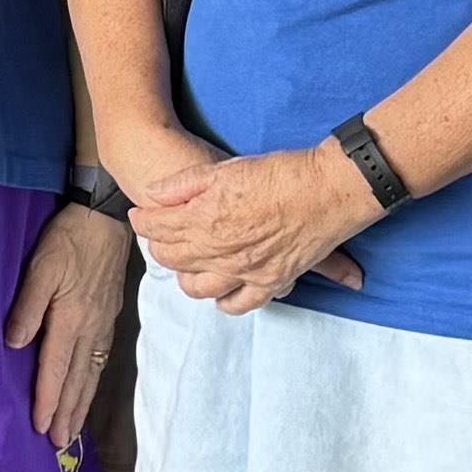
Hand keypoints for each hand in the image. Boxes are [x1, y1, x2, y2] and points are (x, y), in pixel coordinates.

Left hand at [6, 200, 134, 442]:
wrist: (107, 219)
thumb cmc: (69, 240)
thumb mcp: (41, 267)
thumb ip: (27, 306)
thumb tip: (13, 344)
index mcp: (71, 319)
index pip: (56, 368)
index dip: (48, 399)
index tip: (41, 427)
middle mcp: (90, 329)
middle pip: (77, 380)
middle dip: (67, 413)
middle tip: (59, 444)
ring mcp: (103, 325)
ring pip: (91, 374)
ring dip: (81, 404)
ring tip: (73, 430)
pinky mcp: (109, 317)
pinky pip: (101, 360)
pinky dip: (93, 383)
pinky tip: (87, 391)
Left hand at [134, 141, 373, 315]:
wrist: (330, 188)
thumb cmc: (281, 172)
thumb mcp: (225, 167)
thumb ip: (184, 185)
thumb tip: (153, 195)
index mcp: (204, 220)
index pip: (155, 228)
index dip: (143, 220)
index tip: (141, 215)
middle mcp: (220, 252)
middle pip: (172, 258)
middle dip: (160, 245)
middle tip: (160, 235)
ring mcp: (244, 272)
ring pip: (197, 287)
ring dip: (186, 275)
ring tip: (189, 260)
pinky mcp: (270, 282)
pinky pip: (238, 304)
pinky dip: (224, 300)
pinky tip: (221, 288)